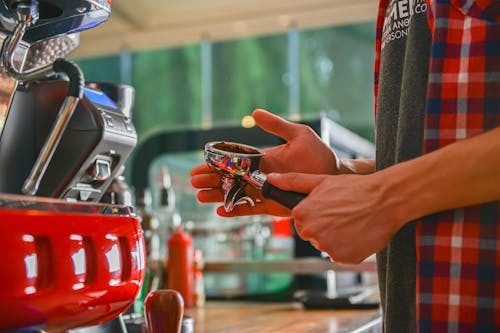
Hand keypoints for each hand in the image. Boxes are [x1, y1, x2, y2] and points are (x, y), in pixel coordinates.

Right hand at [190, 109, 338, 216]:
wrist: (333, 176)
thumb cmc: (318, 154)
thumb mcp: (297, 134)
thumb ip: (275, 125)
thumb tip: (254, 113)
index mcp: (262, 159)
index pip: (233, 162)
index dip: (215, 164)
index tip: (199, 165)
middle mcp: (260, 176)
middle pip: (230, 179)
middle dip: (211, 181)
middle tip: (193, 182)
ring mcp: (265, 191)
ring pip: (236, 195)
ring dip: (218, 195)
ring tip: (201, 196)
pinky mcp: (273, 205)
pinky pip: (251, 209)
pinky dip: (236, 210)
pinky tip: (221, 210)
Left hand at [267, 172, 403, 263]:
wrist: (385, 200)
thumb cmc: (354, 188)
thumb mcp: (321, 181)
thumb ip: (293, 181)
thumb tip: (271, 177)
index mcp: (302, 214)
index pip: (301, 221)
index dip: (316, 214)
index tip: (330, 208)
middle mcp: (311, 232)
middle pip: (312, 235)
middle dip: (324, 227)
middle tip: (342, 215)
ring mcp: (326, 247)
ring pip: (326, 246)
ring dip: (337, 238)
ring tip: (352, 223)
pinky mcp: (342, 258)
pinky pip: (341, 255)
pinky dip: (349, 248)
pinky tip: (358, 233)